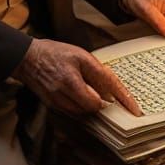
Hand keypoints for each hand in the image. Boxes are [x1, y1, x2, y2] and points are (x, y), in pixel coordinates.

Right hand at [12, 38, 141, 117]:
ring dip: (90, 103)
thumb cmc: (55, 53)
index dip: (120, 104)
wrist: (28, 58)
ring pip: (84, 112)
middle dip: (100, 100)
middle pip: (93, 109)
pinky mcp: (53, 106)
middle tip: (99, 88)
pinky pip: (74, 111)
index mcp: (71, 81)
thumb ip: (98, 74)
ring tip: (83, 85)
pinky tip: (77, 91)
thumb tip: (111, 94)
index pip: (101, 99)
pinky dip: (80, 104)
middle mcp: (63, 96)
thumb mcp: (81, 55)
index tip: (135, 112)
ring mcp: (57, 103)